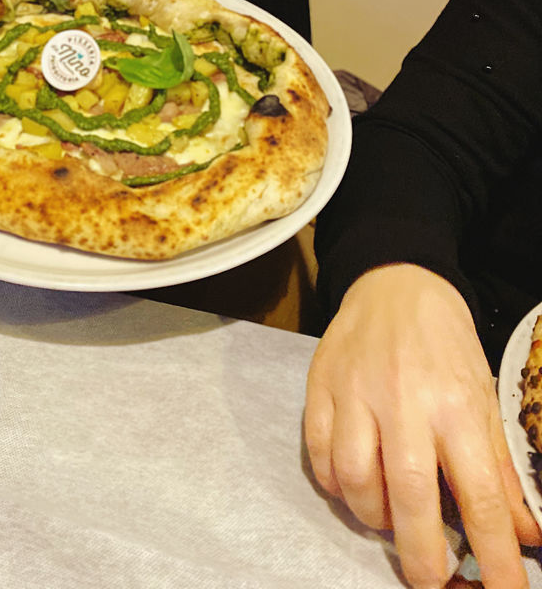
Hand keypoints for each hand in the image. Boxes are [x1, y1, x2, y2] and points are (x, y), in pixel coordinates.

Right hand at [305, 264, 541, 588]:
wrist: (395, 283)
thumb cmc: (446, 346)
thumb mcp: (485, 400)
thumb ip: (499, 470)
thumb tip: (524, 533)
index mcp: (456, 405)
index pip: (479, 495)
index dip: (493, 555)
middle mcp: (404, 401)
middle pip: (409, 494)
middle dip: (421, 554)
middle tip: (430, 581)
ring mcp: (356, 393)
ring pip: (355, 479)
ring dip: (373, 516)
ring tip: (389, 518)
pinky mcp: (320, 387)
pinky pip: (320, 455)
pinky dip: (336, 484)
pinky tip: (354, 484)